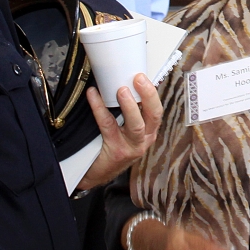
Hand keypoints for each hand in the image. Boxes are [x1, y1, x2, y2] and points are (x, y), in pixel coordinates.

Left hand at [76, 73, 161, 190]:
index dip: (152, 93)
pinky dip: (99, 108)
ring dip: (129, 105)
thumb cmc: (111, 147)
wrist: (97, 173)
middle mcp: (144, 140)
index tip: (143, 76)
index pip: (156, 111)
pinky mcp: (117, 151)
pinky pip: (108, 126)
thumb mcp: (126, 131)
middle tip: (138, 78)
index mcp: (148, 132)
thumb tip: (120, 82)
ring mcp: (132, 147)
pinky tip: (93, 95)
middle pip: (153, 116)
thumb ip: (128, 113)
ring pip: (136, 125)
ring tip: (121, 90)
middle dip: (148, 95)